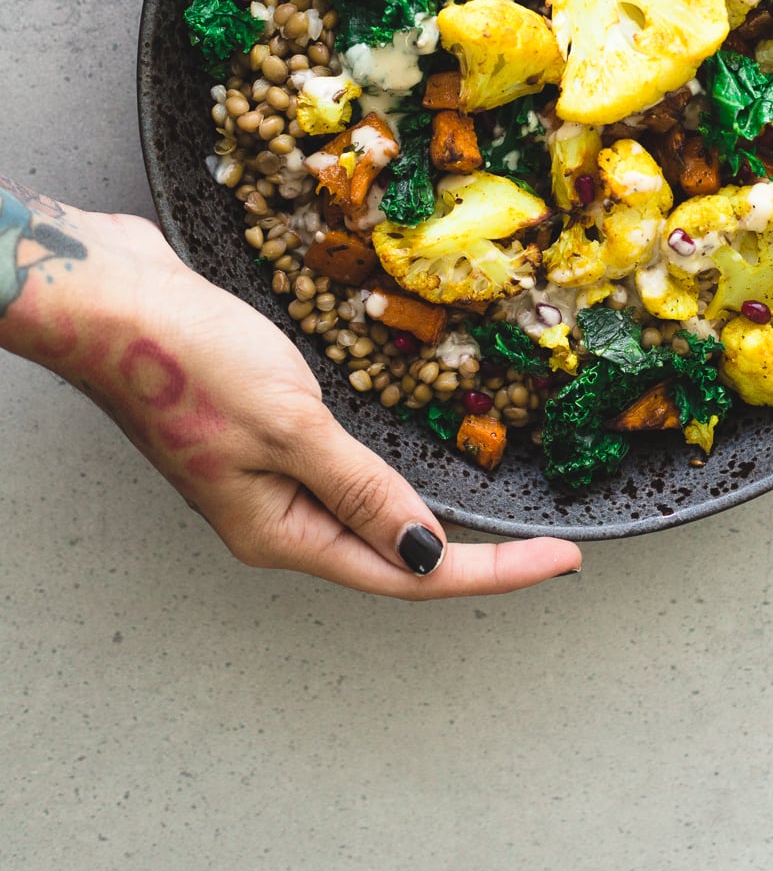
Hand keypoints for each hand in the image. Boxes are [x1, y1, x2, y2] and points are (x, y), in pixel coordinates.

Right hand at [15, 206, 580, 596]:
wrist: (110, 298)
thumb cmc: (186, 359)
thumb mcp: (291, 426)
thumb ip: (362, 489)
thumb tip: (426, 553)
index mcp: (280, 531)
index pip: (408, 572)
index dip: (494, 570)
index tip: (564, 559)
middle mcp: (274, 516)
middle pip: (393, 554)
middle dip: (474, 558)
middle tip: (549, 548)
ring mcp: (265, 475)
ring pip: (368, 515)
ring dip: (431, 519)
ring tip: (502, 521)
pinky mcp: (261, 431)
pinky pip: (343, 469)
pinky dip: (390, 474)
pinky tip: (415, 465)